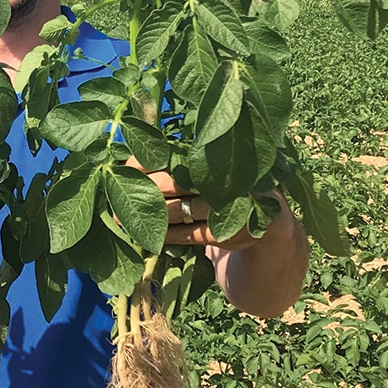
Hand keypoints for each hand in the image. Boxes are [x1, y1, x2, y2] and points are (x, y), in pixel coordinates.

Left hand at [130, 158, 265, 250]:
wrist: (269, 225)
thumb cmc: (226, 190)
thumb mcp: (212, 170)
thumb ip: (180, 160)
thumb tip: (130, 161)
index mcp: (214, 153)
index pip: (171, 152)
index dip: (143, 162)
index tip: (125, 169)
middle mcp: (221, 176)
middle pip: (170, 182)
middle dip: (140, 192)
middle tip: (118, 198)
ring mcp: (224, 206)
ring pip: (174, 211)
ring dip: (147, 216)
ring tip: (123, 218)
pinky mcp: (224, 233)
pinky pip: (185, 235)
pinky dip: (165, 234)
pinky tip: (152, 233)